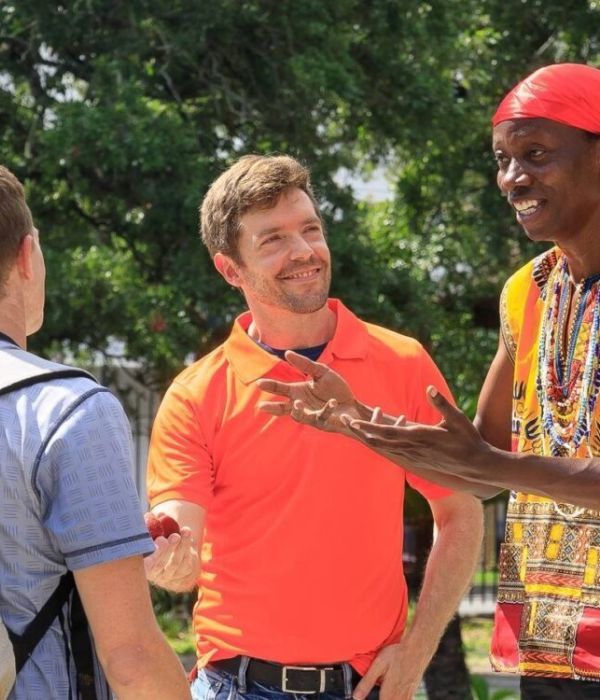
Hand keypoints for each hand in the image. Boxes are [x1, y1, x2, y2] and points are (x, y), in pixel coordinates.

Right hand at [144, 527, 198, 592]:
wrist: (175, 552)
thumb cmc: (158, 541)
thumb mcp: (153, 533)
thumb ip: (150, 525)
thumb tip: (152, 515)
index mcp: (143, 565)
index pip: (146, 563)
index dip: (152, 553)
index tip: (159, 539)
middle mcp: (155, 573)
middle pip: (160, 564)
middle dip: (168, 549)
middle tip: (175, 536)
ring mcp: (169, 575)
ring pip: (175, 562)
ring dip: (182, 545)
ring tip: (185, 531)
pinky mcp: (183, 573)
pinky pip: (186, 562)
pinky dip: (188, 547)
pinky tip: (188, 535)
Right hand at [257, 351, 358, 432]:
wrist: (353, 405)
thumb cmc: (335, 389)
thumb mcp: (321, 372)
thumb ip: (305, 364)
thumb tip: (287, 353)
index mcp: (299, 393)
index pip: (280, 389)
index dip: (270, 386)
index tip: (259, 383)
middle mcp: (302, 406)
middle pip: (284, 408)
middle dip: (273, 408)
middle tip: (262, 407)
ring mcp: (312, 416)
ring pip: (301, 417)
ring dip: (299, 411)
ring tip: (297, 403)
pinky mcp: (326, 423)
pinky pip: (324, 417)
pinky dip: (328, 410)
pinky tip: (332, 402)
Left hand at [343, 386, 487, 477]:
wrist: (476, 466)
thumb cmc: (468, 440)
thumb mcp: (457, 419)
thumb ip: (441, 403)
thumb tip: (429, 388)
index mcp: (420, 436)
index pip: (388, 432)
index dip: (368, 427)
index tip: (353, 422)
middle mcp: (413, 449)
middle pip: (380, 441)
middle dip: (361, 432)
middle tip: (344, 422)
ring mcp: (414, 457)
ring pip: (384, 448)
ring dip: (368, 438)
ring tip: (353, 428)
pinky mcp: (416, 461)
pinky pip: (393, 453)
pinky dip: (381, 446)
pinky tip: (373, 441)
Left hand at [354, 643, 423, 699]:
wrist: (417, 649)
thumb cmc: (396, 655)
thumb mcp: (378, 665)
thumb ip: (367, 682)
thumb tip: (356, 697)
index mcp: (388, 695)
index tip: (366, 698)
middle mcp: (399, 699)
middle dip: (381, 698)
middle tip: (378, 689)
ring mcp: (408, 696)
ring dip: (389, 697)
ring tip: (385, 689)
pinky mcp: (413, 692)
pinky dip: (397, 697)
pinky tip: (393, 690)